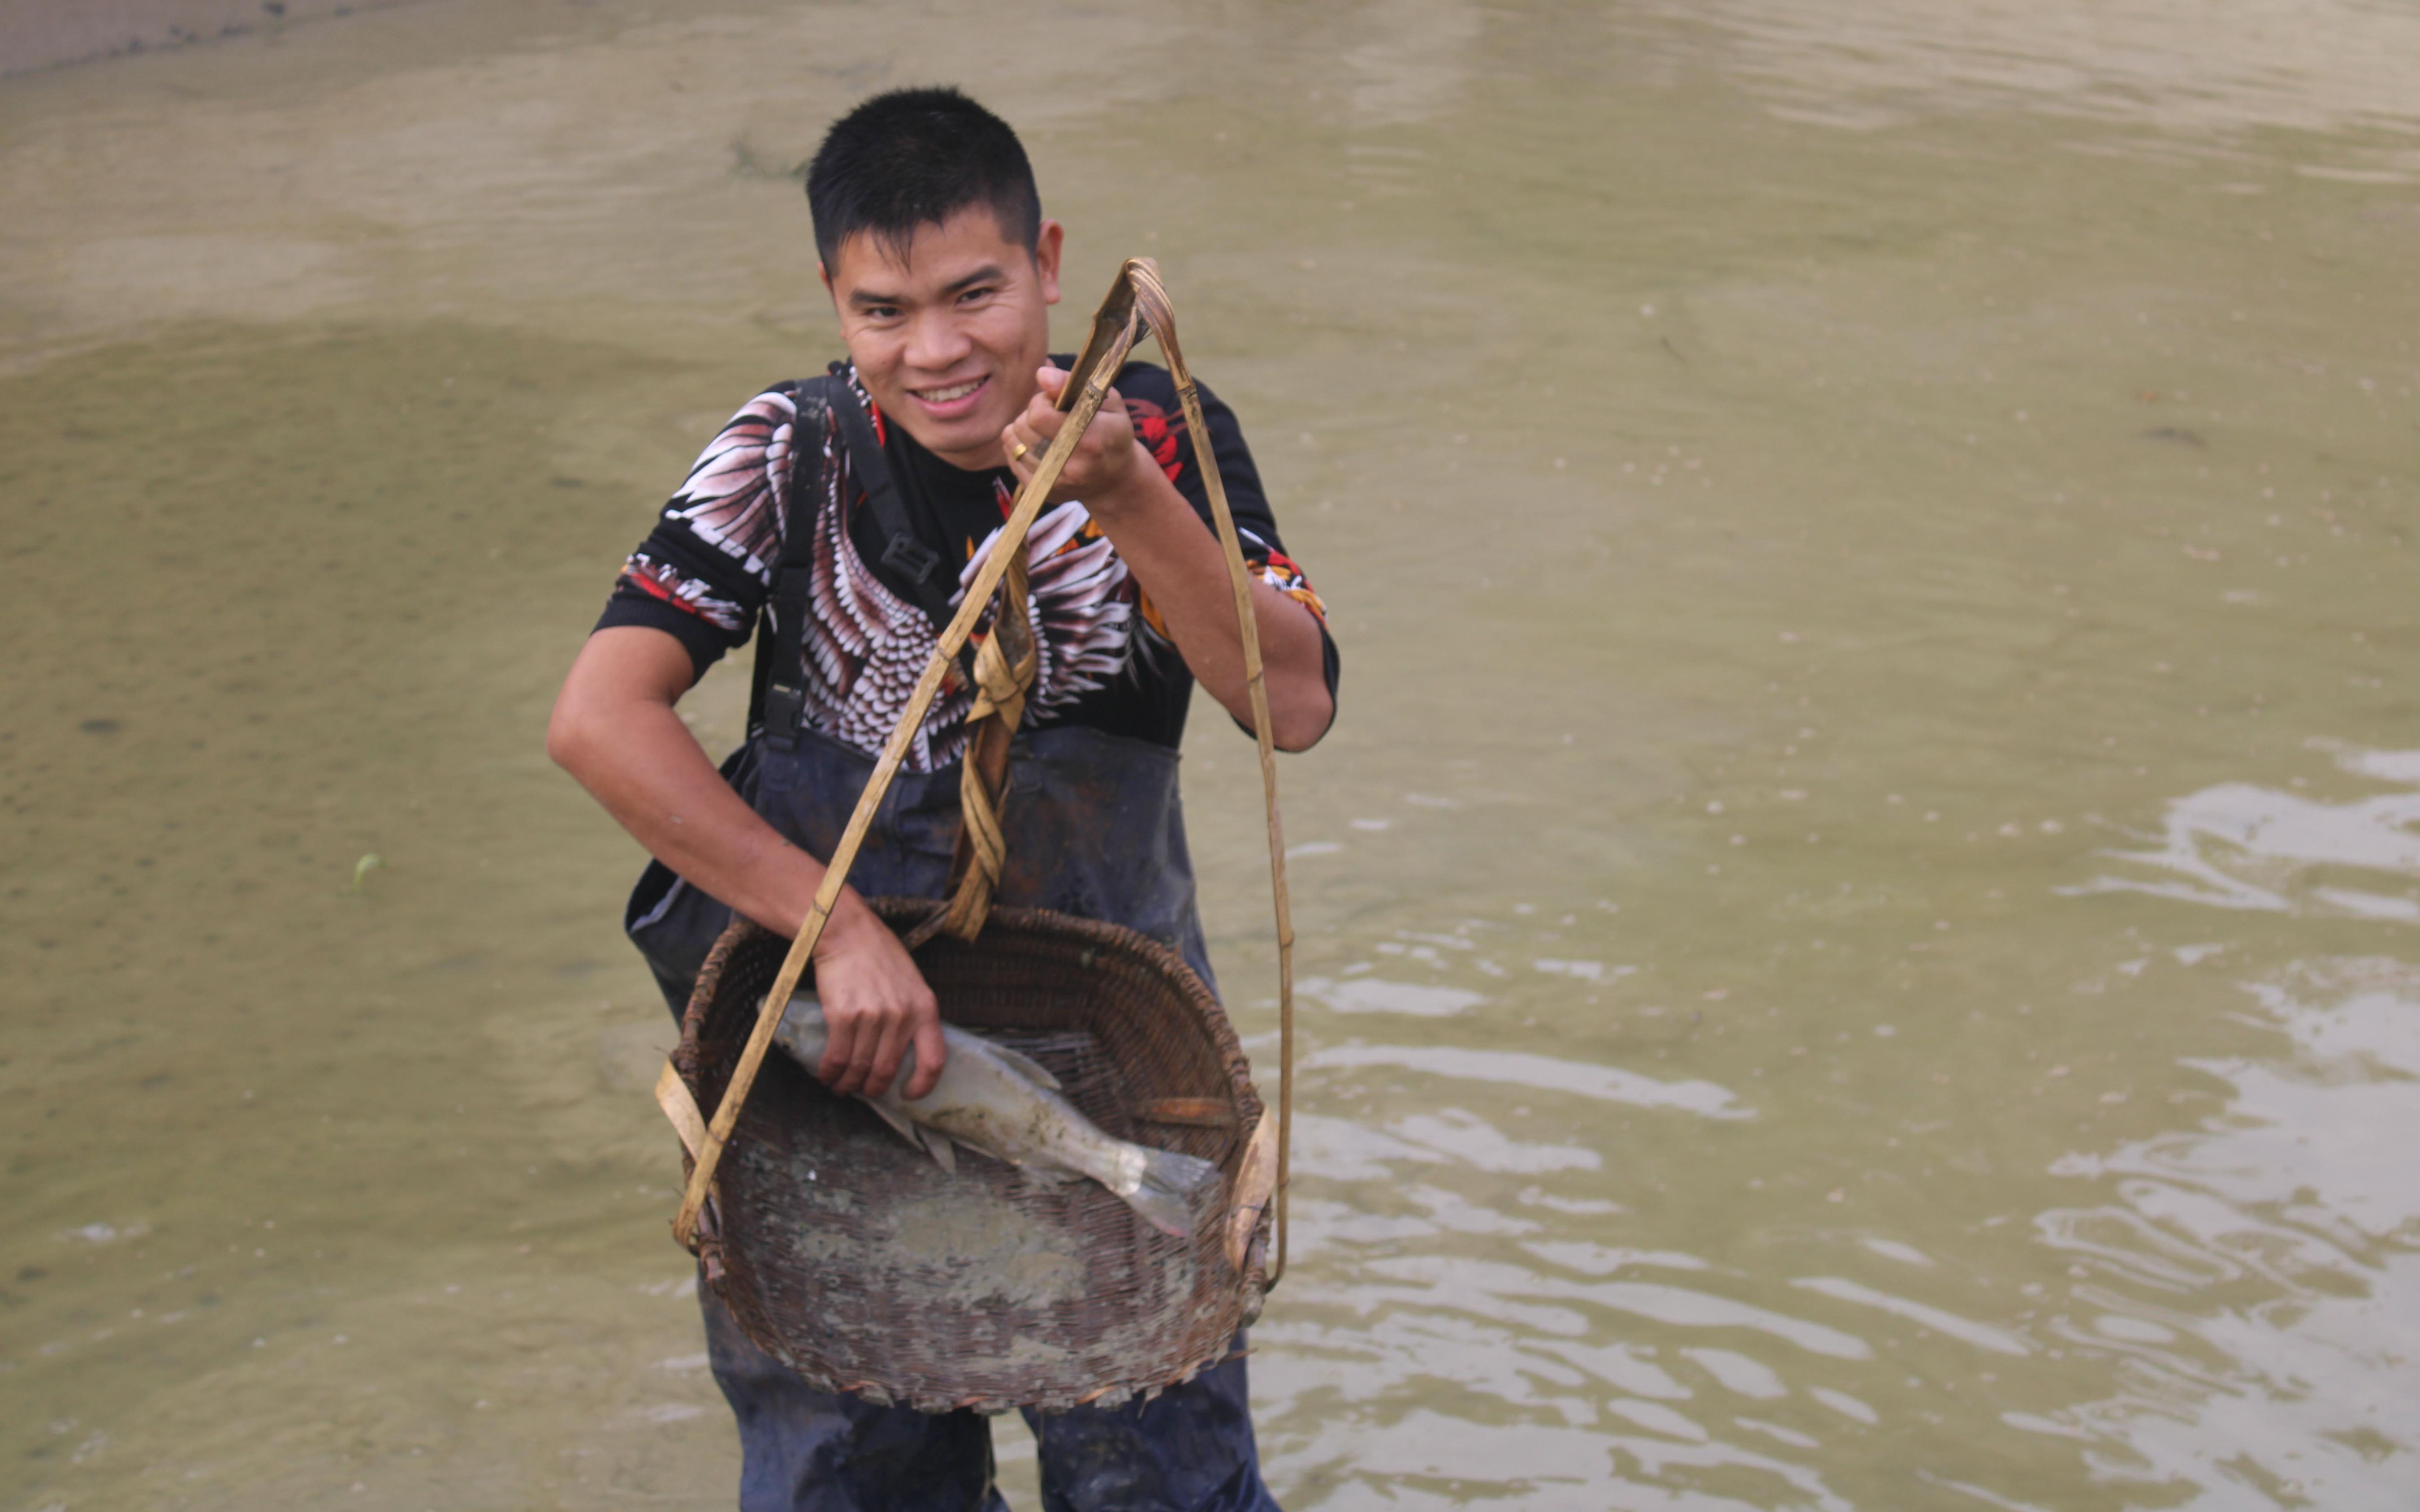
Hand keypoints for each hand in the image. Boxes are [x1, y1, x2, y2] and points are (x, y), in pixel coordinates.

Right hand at [809, 901, 944, 1099]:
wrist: (847, 933)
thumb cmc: (879, 956)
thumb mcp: (912, 983)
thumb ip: (913, 1015)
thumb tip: (905, 1051)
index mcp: (925, 1009)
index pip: (933, 1060)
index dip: (923, 1085)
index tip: (909, 1094)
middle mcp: (901, 1017)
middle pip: (888, 1070)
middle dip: (874, 1088)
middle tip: (864, 1091)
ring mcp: (873, 1018)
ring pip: (860, 1068)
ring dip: (848, 1084)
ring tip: (841, 1087)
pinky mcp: (844, 1017)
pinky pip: (837, 1057)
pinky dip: (830, 1072)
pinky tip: (826, 1075)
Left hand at [1001, 364, 1151, 515]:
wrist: (1115, 479)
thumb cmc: (1112, 431)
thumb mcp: (1106, 400)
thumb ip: (1071, 384)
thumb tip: (1042, 374)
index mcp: (1091, 440)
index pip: (1038, 415)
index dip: (1042, 401)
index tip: (1055, 402)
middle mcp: (1073, 467)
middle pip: (1023, 427)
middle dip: (1032, 414)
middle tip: (1052, 417)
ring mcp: (1056, 483)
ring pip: (1014, 442)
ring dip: (1024, 430)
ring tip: (1046, 431)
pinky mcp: (1042, 492)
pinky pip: (1012, 458)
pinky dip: (1020, 446)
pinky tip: (1038, 445)